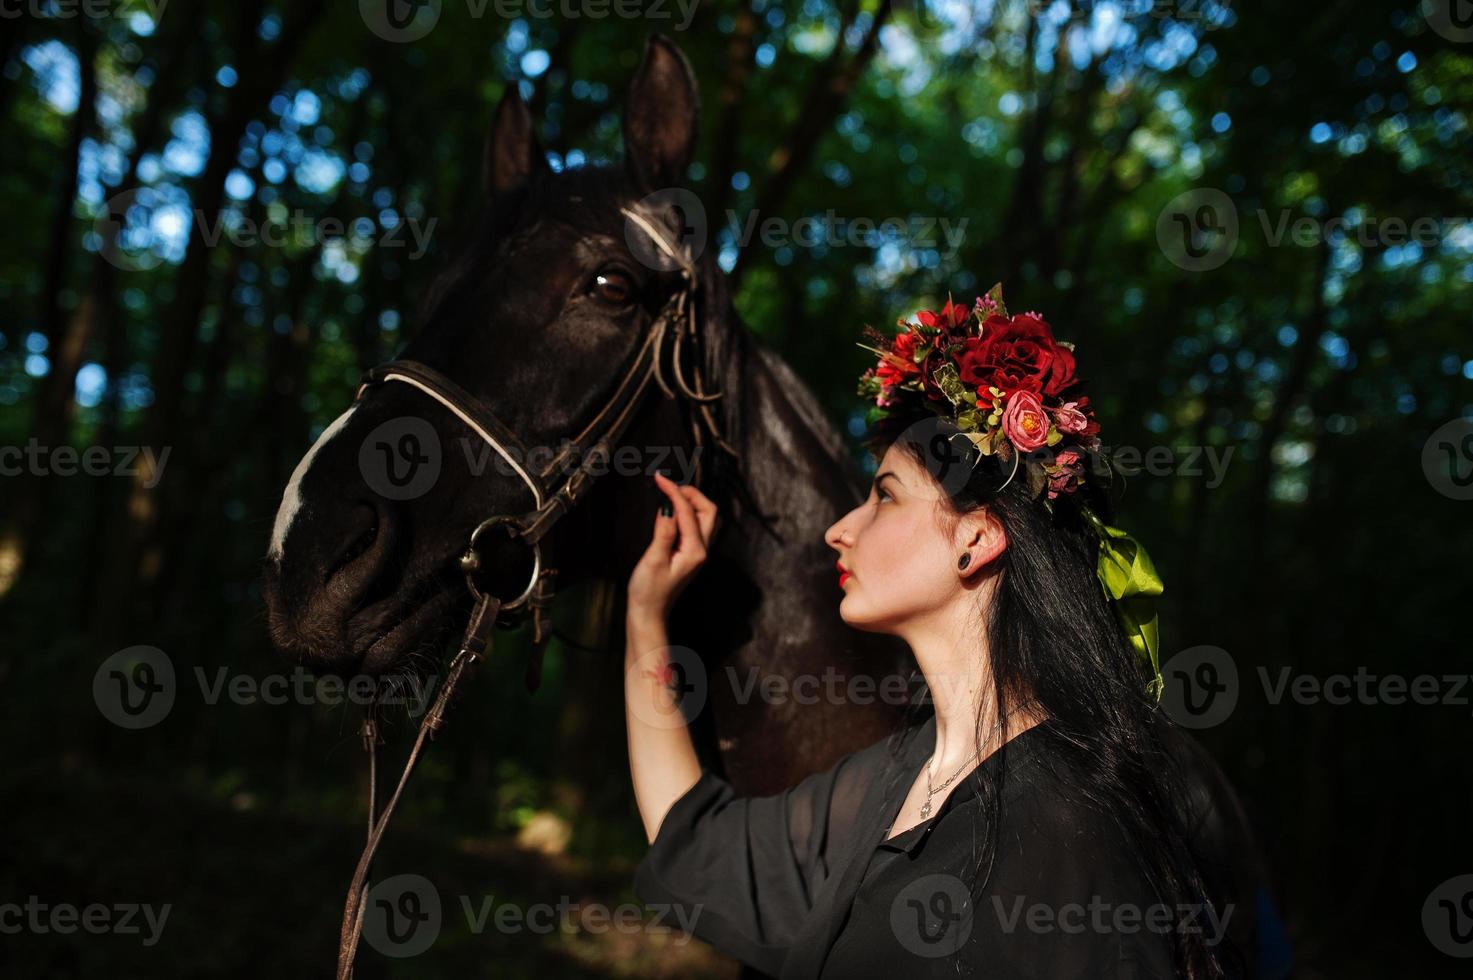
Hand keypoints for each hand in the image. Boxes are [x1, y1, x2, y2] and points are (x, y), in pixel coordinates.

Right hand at [627, 473, 719, 627]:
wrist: (649, 613)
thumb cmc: (649, 591)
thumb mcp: (653, 560)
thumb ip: (664, 533)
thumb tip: (668, 509)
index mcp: (695, 550)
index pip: (688, 511)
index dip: (674, 492)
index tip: (660, 479)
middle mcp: (701, 550)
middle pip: (708, 511)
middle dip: (691, 493)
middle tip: (669, 485)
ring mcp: (698, 552)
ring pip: (705, 517)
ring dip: (691, 501)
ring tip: (670, 492)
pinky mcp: (690, 553)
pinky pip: (696, 526)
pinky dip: (687, 512)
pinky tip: (672, 510)